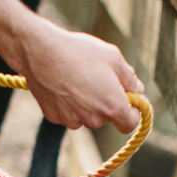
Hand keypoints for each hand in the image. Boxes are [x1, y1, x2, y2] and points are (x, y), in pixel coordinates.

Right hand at [17, 21, 145, 133]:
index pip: (129, 124)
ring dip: (86, 103)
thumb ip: (129, 78)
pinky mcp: (54, 117)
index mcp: (112, 106)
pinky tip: (63, 83)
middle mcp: (92, 119)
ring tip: (78, 78)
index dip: (131, 112)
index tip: (127, 99)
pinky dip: (68, 103)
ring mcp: (71, 120)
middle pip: (106, 117)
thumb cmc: (79, 52)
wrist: (40, 52)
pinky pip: (68, 113)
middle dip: (106, 102)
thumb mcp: (113, 57)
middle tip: (98, 78)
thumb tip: (137, 89)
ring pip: (86, 116)